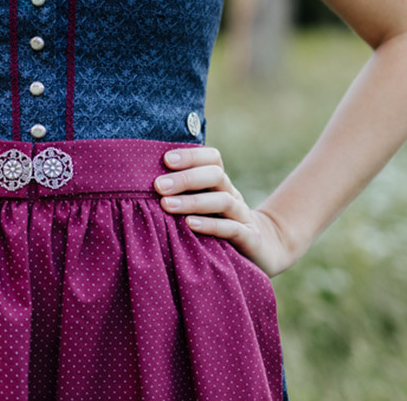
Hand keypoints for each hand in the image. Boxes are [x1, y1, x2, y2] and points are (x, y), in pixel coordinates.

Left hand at [156, 147, 295, 276]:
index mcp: (220, 184)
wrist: (262, 250)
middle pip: (215, 175)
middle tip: (158, 185)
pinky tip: (190, 225)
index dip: (191, 156)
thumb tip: (144, 180)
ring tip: (167, 205)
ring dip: (193, 201)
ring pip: (222, 201)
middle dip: (186, 178)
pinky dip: (210, 225)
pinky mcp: (249, 238)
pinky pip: (231, 229)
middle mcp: (232, 195)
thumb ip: (182, 193)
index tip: (165, 159)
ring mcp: (242, 216)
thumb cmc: (218, 225)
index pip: (212, 159)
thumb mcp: (203, 206)